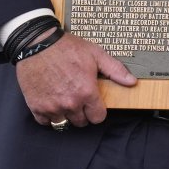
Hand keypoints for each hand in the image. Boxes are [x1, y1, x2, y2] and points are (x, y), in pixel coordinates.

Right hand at [16, 33, 136, 127]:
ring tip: (66, 102)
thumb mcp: (96, 54)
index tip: (95, 105)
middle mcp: (70, 103)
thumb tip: (132, 82)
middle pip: (81, 122)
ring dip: (66, 115)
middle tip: (80, 101)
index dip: (98, 112)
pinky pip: (45, 122)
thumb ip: (115, 70)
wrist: (38, 45)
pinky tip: (52, 104)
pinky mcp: (36, 107)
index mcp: (87, 92)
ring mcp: (52, 107)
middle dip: (83, 114)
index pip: (98, 118)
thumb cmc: (68, 48)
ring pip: (63, 123)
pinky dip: (49, 116)